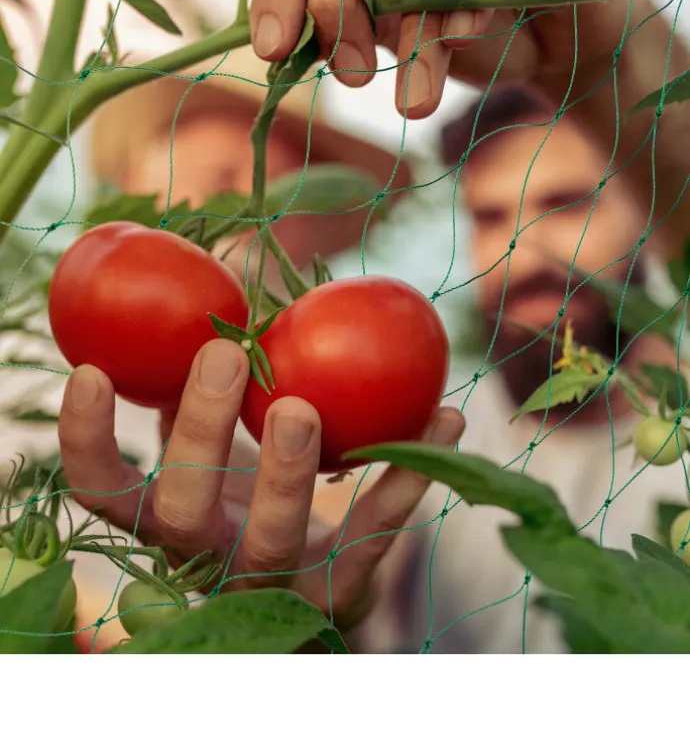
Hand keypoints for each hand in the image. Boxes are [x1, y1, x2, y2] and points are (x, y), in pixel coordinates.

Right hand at [57, 338, 464, 630]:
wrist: (310, 586)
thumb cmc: (250, 491)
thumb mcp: (219, 440)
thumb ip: (209, 377)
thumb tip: (224, 270)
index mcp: (165, 514)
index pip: (102, 487)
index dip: (84, 438)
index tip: (91, 370)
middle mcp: (207, 554)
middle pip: (182, 509)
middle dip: (198, 430)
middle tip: (221, 352)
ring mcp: (272, 581)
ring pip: (271, 538)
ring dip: (287, 470)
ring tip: (305, 406)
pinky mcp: (337, 590)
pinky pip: (373, 532)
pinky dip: (409, 474)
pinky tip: (445, 418)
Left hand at [250, 0, 626, 118]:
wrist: (559, 48)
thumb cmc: (472, 42)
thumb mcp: (402, 46)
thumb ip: (349, 35)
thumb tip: (282, 48)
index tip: (273, 48)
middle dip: (339, 3)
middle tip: (350, 79)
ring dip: (414, 28)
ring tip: (415, 102)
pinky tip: (464, 30)